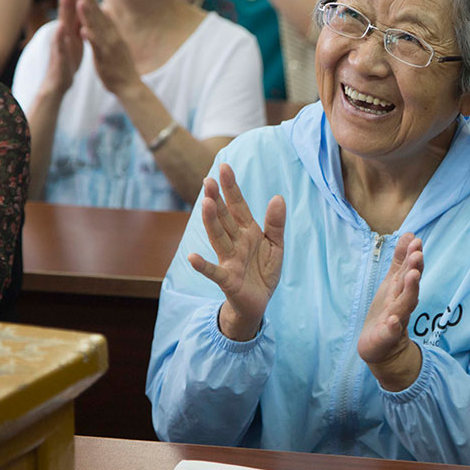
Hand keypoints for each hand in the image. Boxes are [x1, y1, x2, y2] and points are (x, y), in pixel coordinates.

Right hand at [42, 0, 84, 94]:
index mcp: (70, 33)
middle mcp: (64, 36)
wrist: (60, 82)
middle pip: (66, 14)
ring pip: (61, 24)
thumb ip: (76, 28)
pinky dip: (60, 36)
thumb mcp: (75, 42)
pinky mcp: (60, 56)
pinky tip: (61, 27)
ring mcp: (61, 45)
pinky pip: (60, 45)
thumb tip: (81, 15)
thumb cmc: (68, 61)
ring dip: (63, 10)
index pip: (73, 13)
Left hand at [73, 0, 140, 97]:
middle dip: (89, 3)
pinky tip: (83, 30)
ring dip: (89, 15)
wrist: (130, 86)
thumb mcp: (117, 45)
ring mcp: (110, 48)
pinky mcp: (106, 59)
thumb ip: (111, 28)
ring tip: (80, 2)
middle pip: (100, 17)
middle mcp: (113, 38)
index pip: (102, 16)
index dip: (92, 3)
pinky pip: (98, 47)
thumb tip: (107, 12)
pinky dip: (91, 38)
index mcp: (114, 35)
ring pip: (98, 28)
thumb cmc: (121, 67)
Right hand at [188, 163, 285, 340]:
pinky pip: (214, 272)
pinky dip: (203, 266)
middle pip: (224, 218)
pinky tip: (192, 256)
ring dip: (211, 222)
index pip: (238, 205)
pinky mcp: (228, 280)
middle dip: (217, 199)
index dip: (232, 187)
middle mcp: (235, 242)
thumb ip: (276, 223)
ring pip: (218, 238)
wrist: (258, 302)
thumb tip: (278, 197)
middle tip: (208, 180)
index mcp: (248, 231)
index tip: (224, 166)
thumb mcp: (275, 245)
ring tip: (206, 204)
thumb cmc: (263, 271)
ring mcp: (229, 260)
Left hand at [358, 234, 423, 389]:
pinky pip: (391, 332)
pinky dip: (393, 327)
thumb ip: (401, 260)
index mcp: (401, 290)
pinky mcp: (386, 338)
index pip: (409, 271)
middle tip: (417, 254)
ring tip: (412, 276)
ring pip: (404, 305)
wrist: (382, 348)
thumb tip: (410, 234)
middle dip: (414, 269)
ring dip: (409, 291)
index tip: (416, 240)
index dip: (412, 256)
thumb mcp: (393, 282)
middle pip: (410, 285)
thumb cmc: (388, 311)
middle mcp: (402, 304)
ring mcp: (395, 321)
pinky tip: (393, 321)